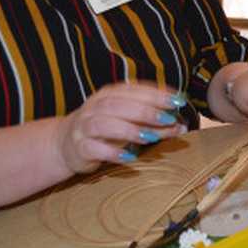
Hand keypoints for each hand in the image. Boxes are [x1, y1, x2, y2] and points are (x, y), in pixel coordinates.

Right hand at [55, 82, 187, 172]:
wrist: (66, 144)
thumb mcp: (130, 123)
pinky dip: (112, 152)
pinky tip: (129, 158)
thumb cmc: (106, 130)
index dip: (156, 94)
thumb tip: (181, 125)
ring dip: (129, 130)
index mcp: (110, 94)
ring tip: (150, 137)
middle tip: (169, 119)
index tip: (177, 100)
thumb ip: (154, 123)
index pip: (134, 90)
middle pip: (120, 104)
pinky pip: (94, 148)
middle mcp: (96, 107)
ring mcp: (85, 126)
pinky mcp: (80, 147)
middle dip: (146, 111)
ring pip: (105, 123)